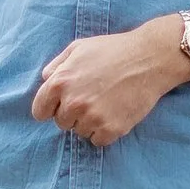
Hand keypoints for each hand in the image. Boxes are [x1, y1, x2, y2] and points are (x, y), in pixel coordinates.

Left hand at [31, 18, 186, 148]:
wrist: (150, 58)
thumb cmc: (113, 50)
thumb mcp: (79, 48)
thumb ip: (56, 65)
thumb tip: (45, 80)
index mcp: (60, 82)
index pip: (40, 111)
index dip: (50, 107)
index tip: (61, 105)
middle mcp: (73, 103)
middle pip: (61, 123)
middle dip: (73, 113)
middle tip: (92, 98)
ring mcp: (92, 117)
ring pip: (80, 132)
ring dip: (90, 122)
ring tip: (106, 103)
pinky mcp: (112, 129)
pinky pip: (98, 140)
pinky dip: (105, 131)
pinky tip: (114, 113)